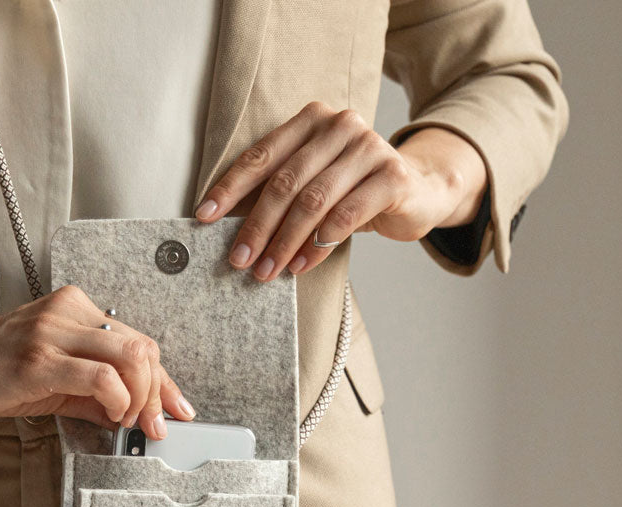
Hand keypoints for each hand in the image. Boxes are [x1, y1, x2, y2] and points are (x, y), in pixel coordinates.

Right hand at [0, 284, 195, 439]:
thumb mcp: (47, 375)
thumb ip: (91, 388)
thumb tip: (132, 411)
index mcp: (71, 308)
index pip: (137, 340)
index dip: (164, 380)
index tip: (174, 409)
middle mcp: (65, 312)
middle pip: (142, 347)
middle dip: (159, 393)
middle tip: (153, 426)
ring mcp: (51, 333)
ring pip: (131, 358)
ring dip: (141, 399)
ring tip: (128, 422)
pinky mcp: (37, 360)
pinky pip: (100, 377)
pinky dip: (117, 401)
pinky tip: (109, 416)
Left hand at [193, 101, 487, 278]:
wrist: (418, 189)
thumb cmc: (351, 189)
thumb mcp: (313, 182)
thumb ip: (279, 191)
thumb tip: (229, 229)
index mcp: (311, 120)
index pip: (261, 156)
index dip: (230, 188)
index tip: (203, 218)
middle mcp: (341, 125)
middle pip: (285, 182)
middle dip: (257, 226)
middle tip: (239, 260)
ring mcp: (370, 147)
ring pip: (313, 201)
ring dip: (284, 242)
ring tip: (267, 271)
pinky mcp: (393, 176)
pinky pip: (346, 216)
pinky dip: (317, 246)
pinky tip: (301, 266)